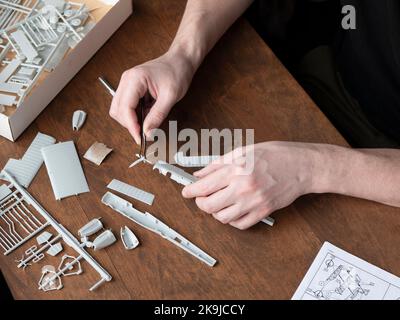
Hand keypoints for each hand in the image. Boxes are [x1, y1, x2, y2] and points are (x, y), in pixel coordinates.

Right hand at [109, 50, 194, 142]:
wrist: (180, 60)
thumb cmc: (177, 72)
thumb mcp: (171, 96)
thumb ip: (158, 115)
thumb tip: (148, 133)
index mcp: (134, 79)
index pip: (125, 108)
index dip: (131, 126)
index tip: (140, 138)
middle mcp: (126, 81)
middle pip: (117, 111)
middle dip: (129, 124)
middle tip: (144, 133)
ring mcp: (127, 84)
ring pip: (119, 110)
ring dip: (131, 120)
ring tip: (148, 122)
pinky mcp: (131, 89)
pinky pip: (127, 106)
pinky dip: (135, 115)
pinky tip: (147, 115)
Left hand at [182, 142, 322, 229]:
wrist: (301, 166)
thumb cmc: (274, 155)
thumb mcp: (243, 151)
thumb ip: (218, 163)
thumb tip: (200, 173)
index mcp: (236, 170)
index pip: (203, 186)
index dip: (190, 191)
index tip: (187, 192)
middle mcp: (242, 188)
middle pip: (209, 206)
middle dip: (200, 203)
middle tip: (201, 198)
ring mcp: (253, 202)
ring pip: (222, 218)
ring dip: (215, 212)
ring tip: (218, 203)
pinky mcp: (263, 212)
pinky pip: (240, 224)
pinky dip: (232, 220)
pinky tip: (233, 210)